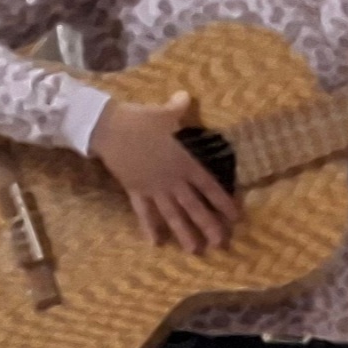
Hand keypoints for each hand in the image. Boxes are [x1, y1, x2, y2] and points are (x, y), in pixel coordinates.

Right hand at [89, 91, 240, 253]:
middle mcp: (173, 180)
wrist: (112, 129)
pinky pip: (144, 213)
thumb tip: (186, 97)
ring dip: (184, 233)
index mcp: (186, 162)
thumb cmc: (144, 120)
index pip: (209, 187)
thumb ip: (181, 108)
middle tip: (221, 244)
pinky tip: (155, 243)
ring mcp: (154, 188)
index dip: (223, 202)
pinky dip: (149, 227)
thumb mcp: (168, 112)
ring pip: (172, 215)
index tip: (235, 217)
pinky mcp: (136, 191)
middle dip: (209, 226)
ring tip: (195, 250)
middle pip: (194, 207)